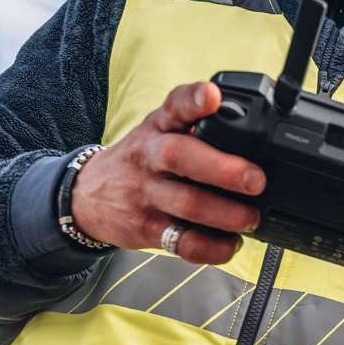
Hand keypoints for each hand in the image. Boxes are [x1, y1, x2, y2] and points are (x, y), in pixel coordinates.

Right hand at [72, 82, 265, 264]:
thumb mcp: (158, 131)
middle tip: (256, 180)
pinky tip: (230, 244)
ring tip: (251, 217)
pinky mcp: (146, 228)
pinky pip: (182, 242)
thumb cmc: (140, 160)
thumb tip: (256, 133)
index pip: (174, 105)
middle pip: (179, 155)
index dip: (193, 99)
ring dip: (226, 214)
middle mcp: (149, 156)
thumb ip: (196, 126)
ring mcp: (146, 193)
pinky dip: (212, 248)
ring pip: (187, 203)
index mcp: (158, 126)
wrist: (87, 195)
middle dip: (222, 169)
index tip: (213, 96)